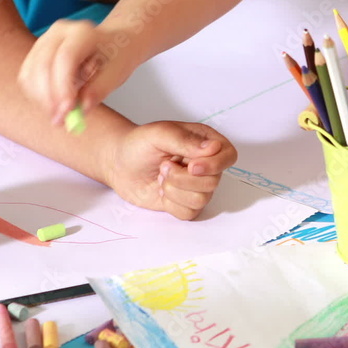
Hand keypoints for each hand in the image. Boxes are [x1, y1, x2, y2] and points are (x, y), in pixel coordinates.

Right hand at [18, 19, 139, 123]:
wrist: (112, 44)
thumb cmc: (117, 57)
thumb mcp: (118, 73)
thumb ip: (100, 89)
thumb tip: (82, 108)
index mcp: (83, 32)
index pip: (65, 57)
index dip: (63, 85)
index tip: (68, 109)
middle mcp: (58, 32)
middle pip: (43, 65)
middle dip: (49, 97)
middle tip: (60, 120)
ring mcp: (43, 41)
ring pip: (30, 73)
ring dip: (42, 99)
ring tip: (60, 116)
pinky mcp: (35, 54)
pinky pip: (27, 78)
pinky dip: (37, 96)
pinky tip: (53, 106)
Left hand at [106, 122, 236, 220]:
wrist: (119, 165)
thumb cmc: (138, 145)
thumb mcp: (159, 133)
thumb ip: (185, 140)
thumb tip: (213, 148)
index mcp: (205, 143)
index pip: (228, 156)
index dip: (214, 165)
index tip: (191, 165)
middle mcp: (205, 165)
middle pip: (214, 181)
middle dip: (183, 178)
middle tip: (164, 167)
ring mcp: (196, 186)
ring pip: (202, 199)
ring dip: (175, 190)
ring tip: (161, 178)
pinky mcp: (185, 203)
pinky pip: (190, 213)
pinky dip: (171, 204)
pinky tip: (162, 191)